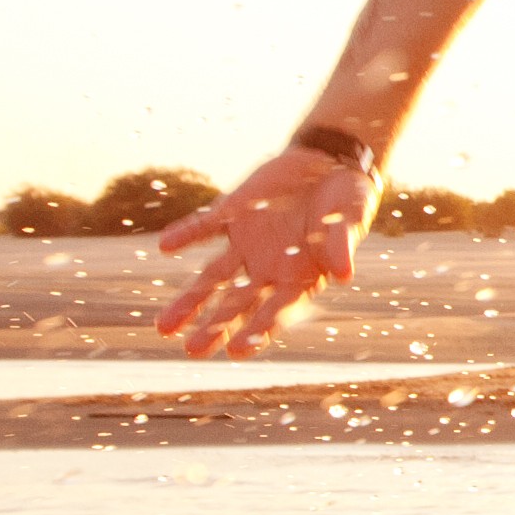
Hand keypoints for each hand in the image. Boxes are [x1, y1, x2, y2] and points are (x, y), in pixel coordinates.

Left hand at [152, 147, 366, 356]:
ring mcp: (247, 243)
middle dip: (215, 327)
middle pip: (236, 304)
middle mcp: (268, 268)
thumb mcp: (350, 221)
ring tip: (164, 326)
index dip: (256, 332)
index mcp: (299, 279)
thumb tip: (344, 275)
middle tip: (192, 350)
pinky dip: (187, 235)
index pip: (274, 312)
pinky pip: (205, 227)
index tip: (236, 352)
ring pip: (213, 277)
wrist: (330, 162)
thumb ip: (341, 246)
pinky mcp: (233, 214)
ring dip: (191, 299)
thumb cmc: (349, 201)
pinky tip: (166, 246)